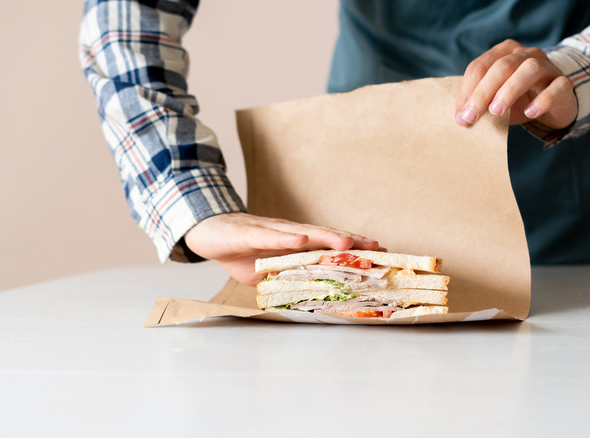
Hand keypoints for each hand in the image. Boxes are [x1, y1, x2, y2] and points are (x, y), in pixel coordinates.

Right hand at [183, 213, 381, 285]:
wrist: (208, 232)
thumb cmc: (242, 251)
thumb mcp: (269, 271)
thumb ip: (290, 279)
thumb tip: (312, 298)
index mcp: (296, 244)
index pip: (330, 246)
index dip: (355, 249)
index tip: (381, 254)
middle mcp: (289, 234)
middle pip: (325, 236)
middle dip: (352, 241)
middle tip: (376, 248)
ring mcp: (270, 230)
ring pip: (303, 233)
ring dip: (325, 237)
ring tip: (346, 242)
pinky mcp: (249, 232)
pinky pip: (269, 236)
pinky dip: (285, 238)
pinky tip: (301, 240)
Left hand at [455, 39, 576, 130]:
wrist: (554, 106)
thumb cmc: (520, 101)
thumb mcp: (496, 101)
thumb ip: (481, 104)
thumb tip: (461, 119)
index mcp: (504, 53)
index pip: (480, 66)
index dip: (468, 90)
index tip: (460, 115)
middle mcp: (526, 54)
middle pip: (502, 66)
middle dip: (483, 92)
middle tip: (471, 116)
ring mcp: (547, 66)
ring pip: (529, 69)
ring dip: (509, 90)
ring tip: (496, 112)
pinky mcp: (564, 83)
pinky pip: (556, 87)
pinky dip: (543, 100)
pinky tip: (530, 112)